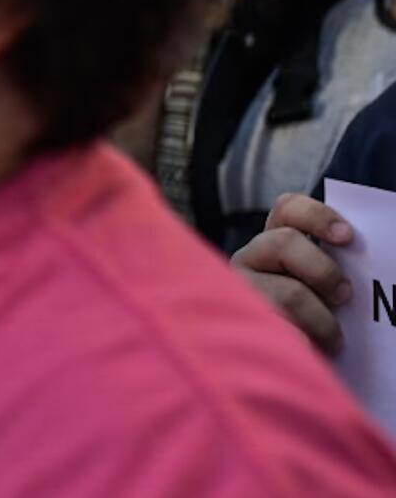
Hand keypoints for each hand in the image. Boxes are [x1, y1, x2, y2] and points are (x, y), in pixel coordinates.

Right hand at [231, 193, 354, 354]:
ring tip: (332, 342)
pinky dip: (303, 344)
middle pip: (284, 242)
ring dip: (320, 321)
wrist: (270, 381)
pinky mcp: (234, 324)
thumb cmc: (307, 330)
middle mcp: (247, 261)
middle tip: (344, 297)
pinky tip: (305, 353)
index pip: (287, 210)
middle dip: (324, 270)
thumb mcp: (319, 293)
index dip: (317, 216)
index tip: (347, 238)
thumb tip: (358, 265)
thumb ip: (331, 272)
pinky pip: (279, 330)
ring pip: (286, 292)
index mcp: (272, 247)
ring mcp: (236, 291)